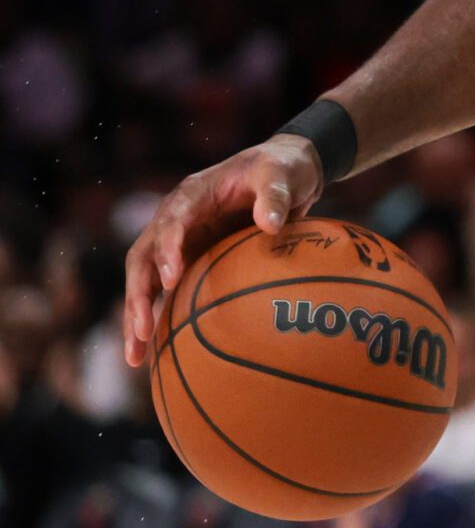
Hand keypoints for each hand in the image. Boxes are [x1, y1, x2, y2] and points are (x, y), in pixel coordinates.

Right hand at [124, 134, 324, 366]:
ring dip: (137, 317)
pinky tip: (157, 354)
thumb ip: (275, 195)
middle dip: (138, 296)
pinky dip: (160, 319)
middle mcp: (176, 221)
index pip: (170, 223)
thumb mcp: (282, 174)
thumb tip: (269, 225)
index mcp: (192, 196)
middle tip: (140, 331)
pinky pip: (167, 292)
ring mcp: (180, 242)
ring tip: (134, 358)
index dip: (167, 251)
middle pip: (142, 259)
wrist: (287, 173)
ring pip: (146, 281)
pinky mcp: (191, 259)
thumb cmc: (283, 170)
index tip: (170, 280)